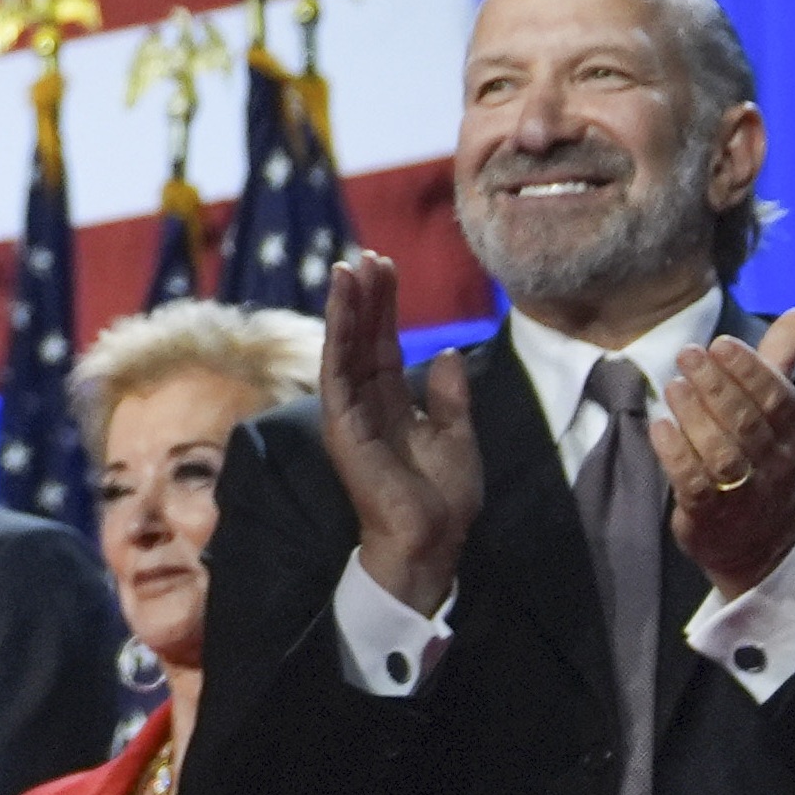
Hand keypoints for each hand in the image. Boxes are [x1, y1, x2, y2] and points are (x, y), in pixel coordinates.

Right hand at [309, 244, 477, 612]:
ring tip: (350, 267)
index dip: (385, 306)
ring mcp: (350, 413)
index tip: (386, 268)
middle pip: (362, 338)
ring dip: (346, 306)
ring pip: (344, 347)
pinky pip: (336, 369)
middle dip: (365, 296)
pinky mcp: (342, 423)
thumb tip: (444, 353)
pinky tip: (342, 303)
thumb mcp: (457, 435)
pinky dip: (338, 333)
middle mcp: (366, 403)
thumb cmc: (445, 499)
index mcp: (393, 404)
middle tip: (368, 255)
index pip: (384, 344)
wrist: (432, 540)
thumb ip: (449, 395)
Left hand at [656, 317, 794, 600]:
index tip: (721, 342)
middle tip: (688, 354)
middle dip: (717, 385)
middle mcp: (774, 465)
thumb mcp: (775, 412)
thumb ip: (780, 361)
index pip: (780, 400)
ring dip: (695, 417)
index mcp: (793, 436)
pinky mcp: (710, 516)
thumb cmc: (762, 458)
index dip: (752, 371)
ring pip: (722, 454)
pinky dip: (677, 454)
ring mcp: (743, 494)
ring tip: (673, 385)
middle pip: (748, 423)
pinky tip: (659, 427)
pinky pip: (694, 485)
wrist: (760, 542)